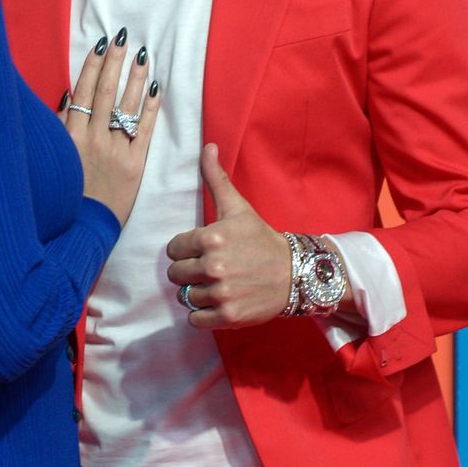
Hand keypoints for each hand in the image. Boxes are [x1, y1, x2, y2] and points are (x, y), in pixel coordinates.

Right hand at [61, 31, 160, 226]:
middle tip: (124, 38)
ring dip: (135, 79)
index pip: (83, 92)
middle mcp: (92, 139)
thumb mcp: (52, 158)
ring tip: (143, 56)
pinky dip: (151, 109)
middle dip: (115, 63)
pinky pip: (145, 131)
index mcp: (70, 137)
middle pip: (105, 92)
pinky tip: (157, 89)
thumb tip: (67, 96)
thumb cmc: (63, 194)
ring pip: (127, 106)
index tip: (102, 45)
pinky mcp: (134, 166)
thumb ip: (58, 128)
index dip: (93, 67)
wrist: (81, 229)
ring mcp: (115, 151)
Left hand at [166, 144, 292, 327]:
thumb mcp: (238, 208)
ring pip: (185, 297)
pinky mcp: (228, 315)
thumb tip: (208, 147)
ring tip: (218, 285)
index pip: (173, 250)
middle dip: (189, 273)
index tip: (204, 250)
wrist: (294, 273)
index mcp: (211, 238)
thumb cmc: (260, 239)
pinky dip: (203, 314)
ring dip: (197, 293)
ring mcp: (221, 293)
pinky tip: (219, 302)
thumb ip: (216, 179)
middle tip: (210, 269)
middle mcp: (214, 266)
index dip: (186, 250)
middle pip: (175, 275)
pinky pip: (195, 319)